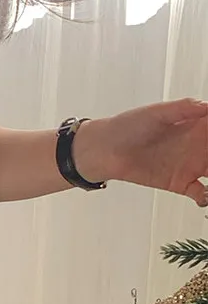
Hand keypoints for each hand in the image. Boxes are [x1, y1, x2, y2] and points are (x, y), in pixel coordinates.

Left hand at [74, 99, 207, 205]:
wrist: (105, 150)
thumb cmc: (129, 126)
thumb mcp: (157, 113)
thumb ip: (183, 109)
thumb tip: (207, 106)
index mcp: (196, 123)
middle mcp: (198, 144)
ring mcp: (191, 165)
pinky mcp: (180, 183)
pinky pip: (201, 192)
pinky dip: (207, 196)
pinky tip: (205, 195)